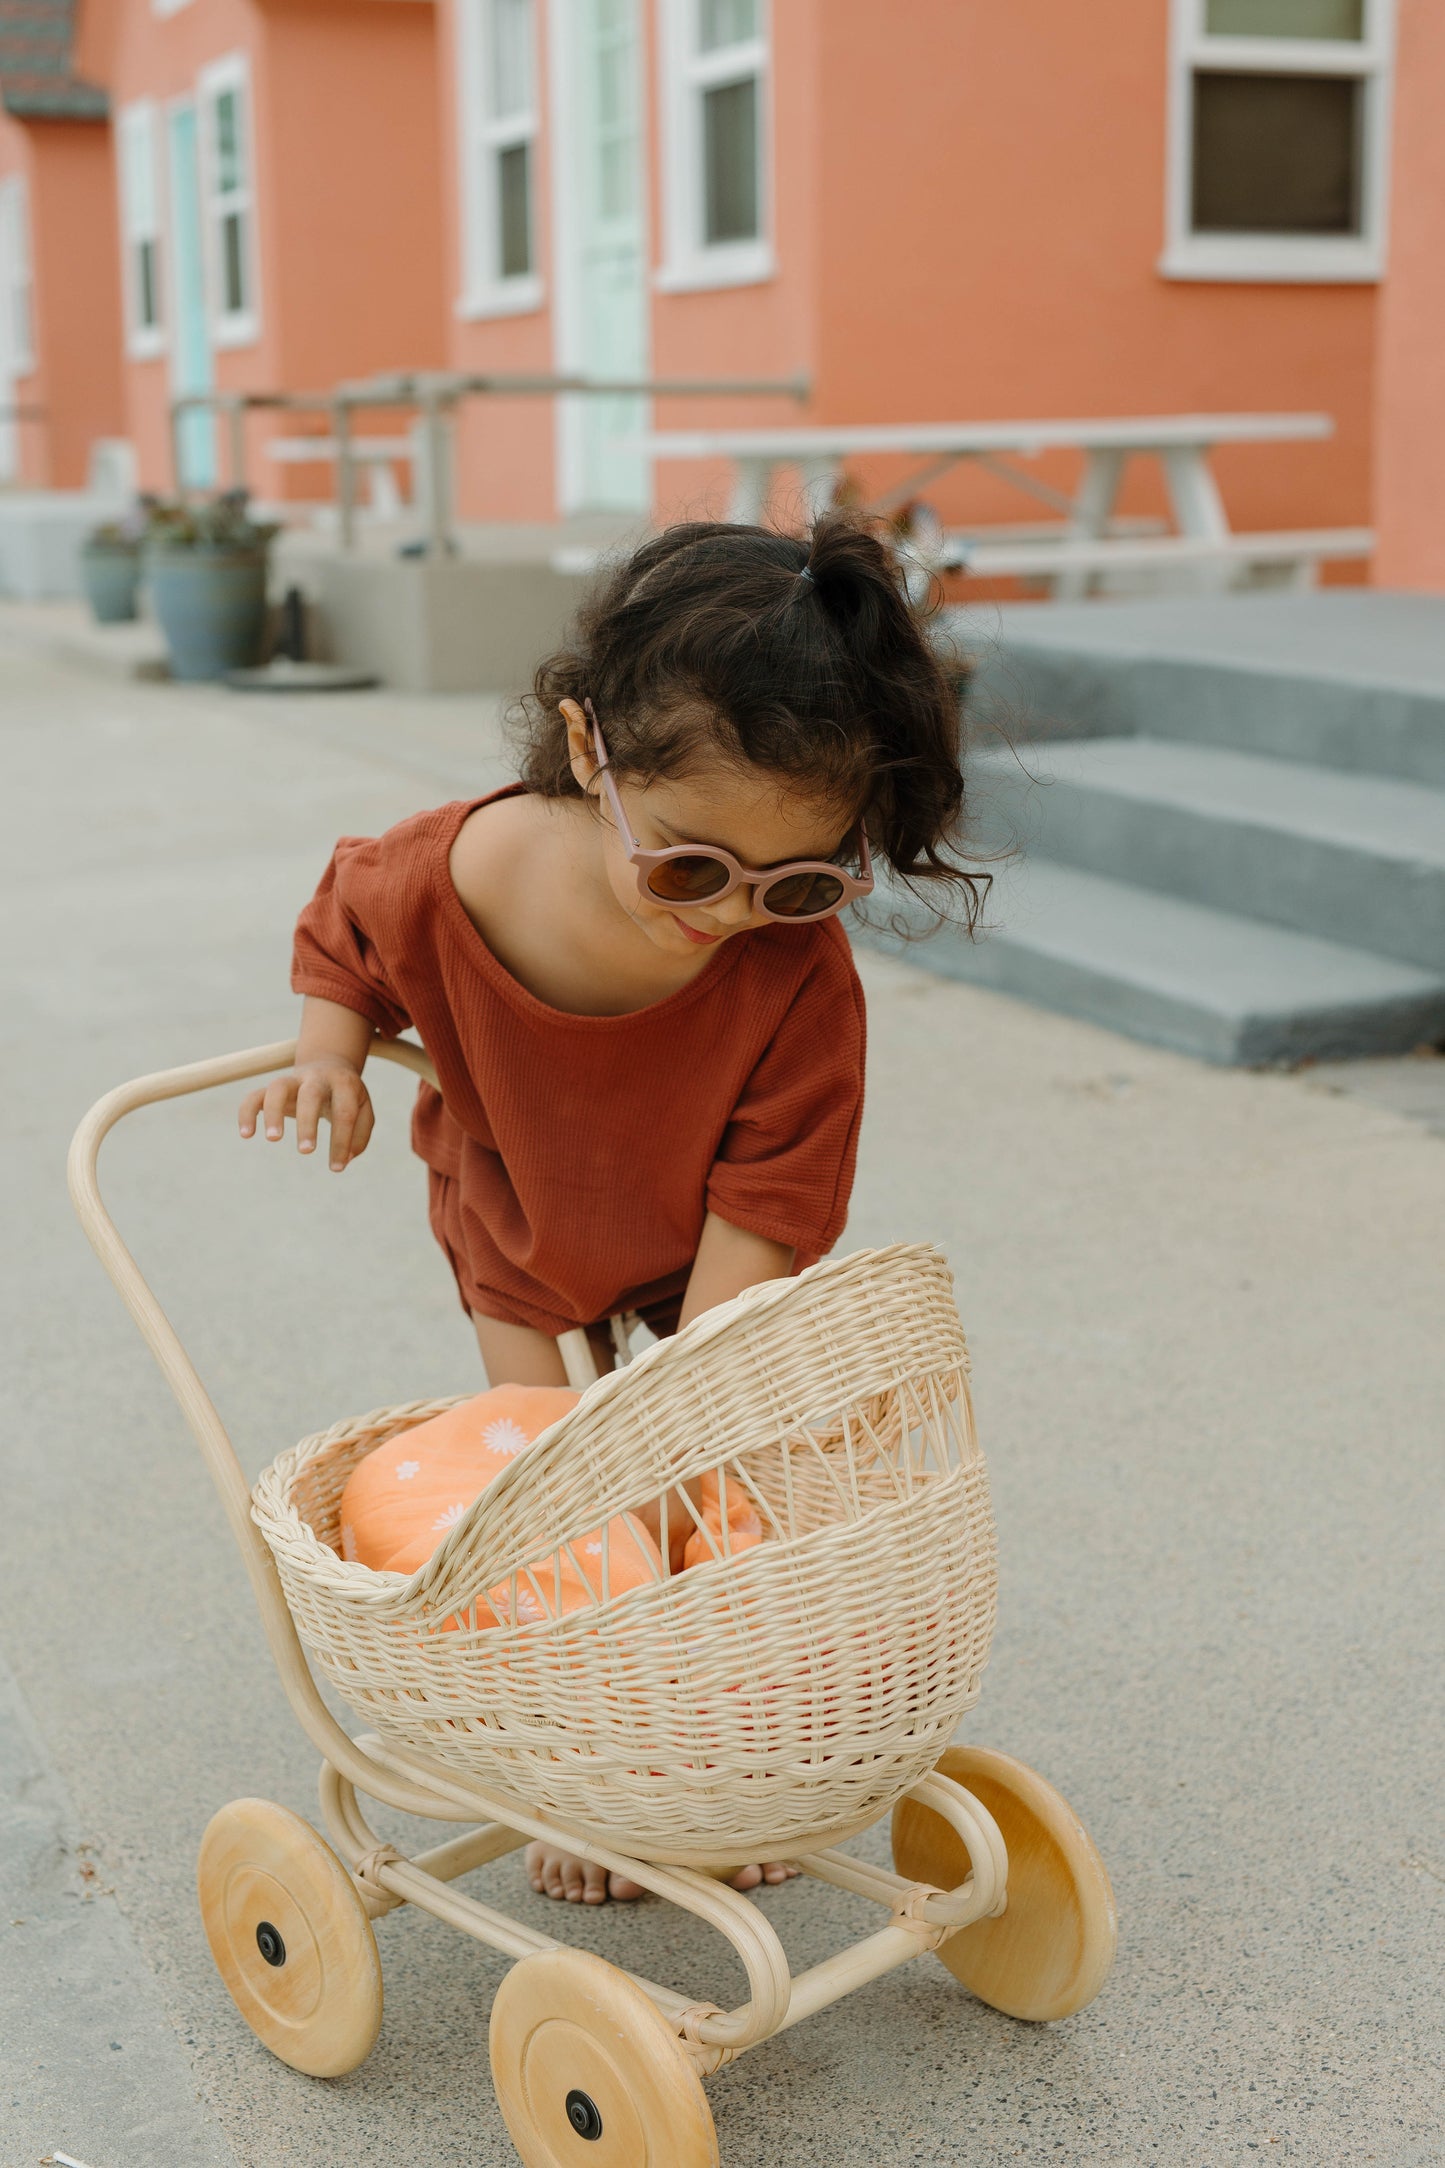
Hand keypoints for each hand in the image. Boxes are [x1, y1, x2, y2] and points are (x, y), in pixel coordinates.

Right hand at [238, 1059, 374, 1170]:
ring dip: (273, 1112)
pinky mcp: (273, 1088)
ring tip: (274, 1139)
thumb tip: (345, 1158)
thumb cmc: (347, 1096)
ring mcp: (292, 1080)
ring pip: (277, 1088)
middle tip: (306, 1152)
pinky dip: (247, 1112)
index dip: (341, 1141)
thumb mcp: (363, 1110)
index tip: (337, 1168)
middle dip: (307, 1123)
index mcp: (343, 1084)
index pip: (344, 1113)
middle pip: (310, 1095)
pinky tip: (246, 1134)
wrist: (328, 1065)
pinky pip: (254, 1096)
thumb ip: (359, 1135)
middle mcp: (316, 1078)